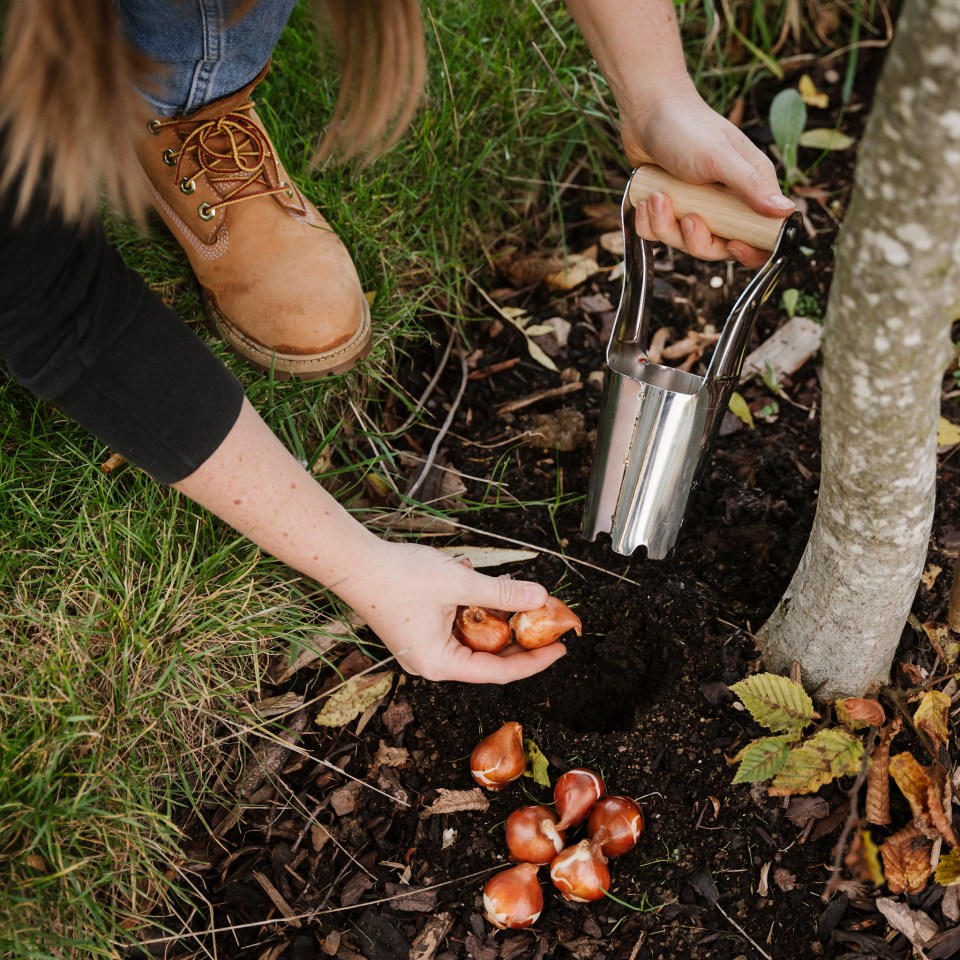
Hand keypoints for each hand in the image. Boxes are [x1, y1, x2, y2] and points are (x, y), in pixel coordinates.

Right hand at [337, 539, 567, 682]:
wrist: (353, 562)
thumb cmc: (400, 576)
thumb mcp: (459, 584)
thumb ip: (502, 593)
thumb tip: (540, 597)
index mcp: (440, 664)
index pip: (499, 672)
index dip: (534, 661)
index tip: (561, 648)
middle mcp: (432, 662)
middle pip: (487, 656)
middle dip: (519, 635)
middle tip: (547, 617)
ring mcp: (423, 647)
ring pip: (473, 638)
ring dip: (497, 617)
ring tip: (519, 595)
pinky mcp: (417, 630)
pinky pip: (456, 626)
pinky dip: (475, 608)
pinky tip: (484, 583)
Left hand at [621, 89, 793, 267]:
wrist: (647, 111)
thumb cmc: (687, 127)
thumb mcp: (720, 157)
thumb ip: (751, 186)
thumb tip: (785, 211)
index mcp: (750, 189)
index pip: (760, 236)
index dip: (749, 252)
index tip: (732, 245)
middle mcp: (725, 203)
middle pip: (717, 248)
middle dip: (697, 241)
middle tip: (688, 218)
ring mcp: (695, 207)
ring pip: (683, 243)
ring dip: (666, 226)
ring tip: (658, 197)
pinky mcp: (668, 209)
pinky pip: (658, 233)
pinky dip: (648, 222)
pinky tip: (646, 199)